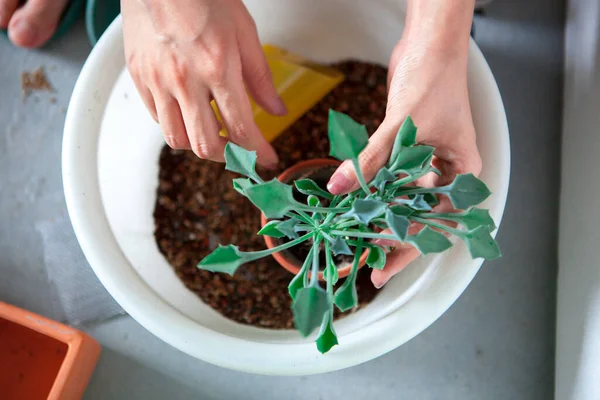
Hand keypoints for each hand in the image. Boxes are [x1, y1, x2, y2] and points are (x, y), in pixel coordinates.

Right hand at [122, 0, 285, 167]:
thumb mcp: (244, 31)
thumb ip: (261, 77)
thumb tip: (277, 110)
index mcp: (217, 67)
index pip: (241, 129)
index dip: (257, 153)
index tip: (266, 160)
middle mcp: (184, 80)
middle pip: (205, 145)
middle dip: (229, 158)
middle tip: (240, 152)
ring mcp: (157, 81)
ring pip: (177, 139)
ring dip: (200, 145)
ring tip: (214, 134)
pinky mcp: (138, 78)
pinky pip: (156, 119)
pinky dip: (176, 126)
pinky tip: (190, 114)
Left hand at [327, 20, 479, 287]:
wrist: (429, 45)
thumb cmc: (435, 80)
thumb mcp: (403, 126)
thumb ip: (371, 159)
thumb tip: (340, 187)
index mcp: (463, 171)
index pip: (437, 222)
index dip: (409, 248)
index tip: (384, 266)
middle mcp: (447, 170)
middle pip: (421, 217)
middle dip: (394, 239)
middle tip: (368, 261)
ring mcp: (427, 160)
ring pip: (404, 200)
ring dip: (382, 216)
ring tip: (359, 237)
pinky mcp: (408, 149)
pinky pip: (391, 178)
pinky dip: (375, 190)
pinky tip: (358, 203)